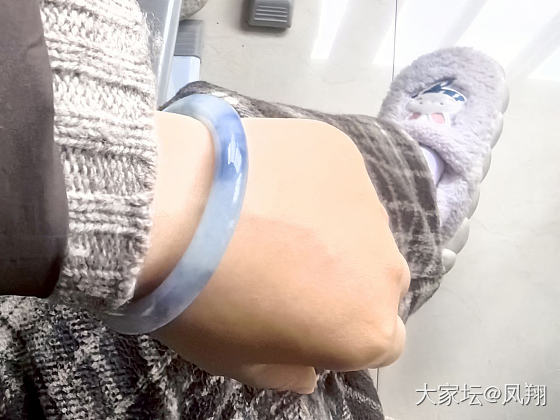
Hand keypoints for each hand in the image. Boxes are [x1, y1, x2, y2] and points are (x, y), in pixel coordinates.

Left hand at [138, 113, 409, 392]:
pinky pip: (334, 177)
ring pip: (357, 224)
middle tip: (284, 265)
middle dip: (343, 279)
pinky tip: (265, 181)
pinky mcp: (343, 153)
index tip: (303, 318)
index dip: (341, 332)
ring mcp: (368, 202)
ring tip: (269, 217)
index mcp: (368, 328)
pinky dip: (309, 182)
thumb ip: (284, 373)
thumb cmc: (202, 301)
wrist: (174, 208)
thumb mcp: (236, 361)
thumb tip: (305, 371)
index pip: (380, 342)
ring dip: (328, 227)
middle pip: (375, 280)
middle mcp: (386, 266)